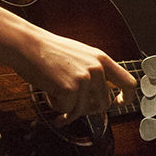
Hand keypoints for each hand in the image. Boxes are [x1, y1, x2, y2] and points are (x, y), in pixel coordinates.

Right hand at [20, 27, 137, 121]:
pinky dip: (56, 105)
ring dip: (67, 106)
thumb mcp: (79, 56)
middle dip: (88, 109)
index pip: (128, 82)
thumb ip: (93, 73)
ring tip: (54, 91)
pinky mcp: (70, 89)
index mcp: (101, 59)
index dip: (127, 97)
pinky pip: (66, 110)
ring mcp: (84, 79)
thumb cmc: (48, 51)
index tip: (119, 103)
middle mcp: (97, 69)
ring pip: (82, 110)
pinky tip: (48, 91)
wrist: (27, 45)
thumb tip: (98, 98)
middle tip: (72, 106)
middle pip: (104, 104)